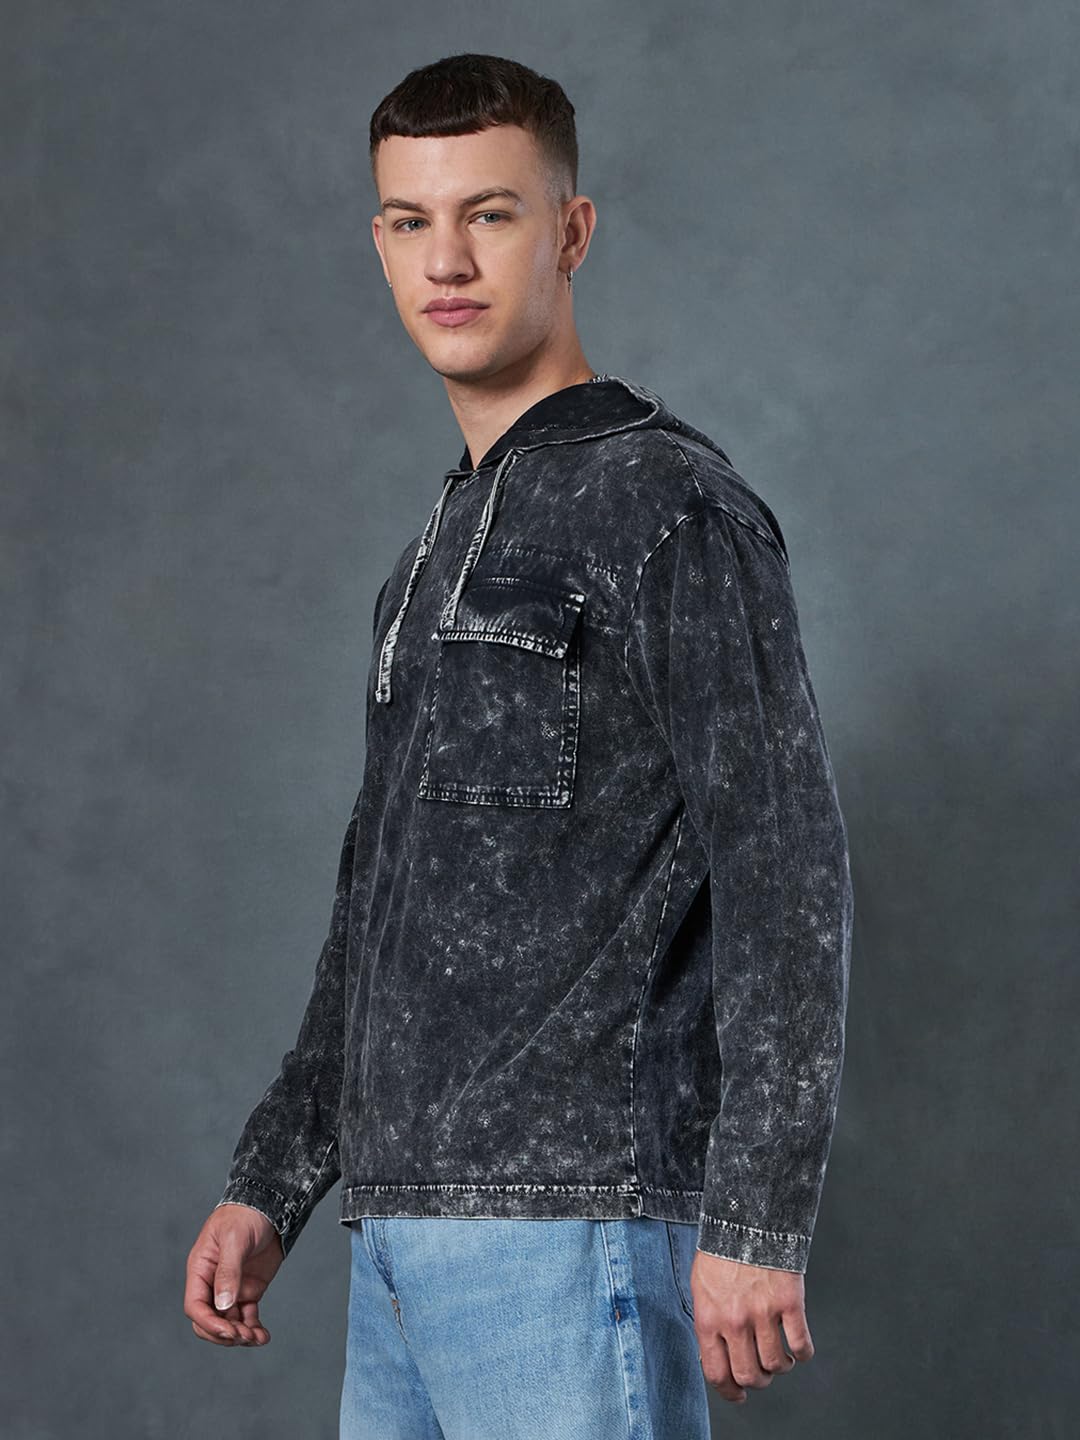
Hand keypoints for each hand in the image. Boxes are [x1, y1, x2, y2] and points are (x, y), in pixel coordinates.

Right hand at [184, 1203, 285, 1346]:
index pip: (195, 1306)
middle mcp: (212, 1284)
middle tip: (245, 1336)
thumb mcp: (234, 1240)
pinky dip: (253, 1330)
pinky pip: (246, 1318)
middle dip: (225, 1334)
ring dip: (241, 1336)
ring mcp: (231, 1289)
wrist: (269, 1205)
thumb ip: (228, 1272)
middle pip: (209, 1321)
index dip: (209, 1323)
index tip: (229, 1332)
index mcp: (200, 1270)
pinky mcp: (248, 1291)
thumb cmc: (245, 1216)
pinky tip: (264, 1336)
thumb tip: (222, 1306)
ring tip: (259, 1338)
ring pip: (229, 1324)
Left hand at [690, 1250, 812, 1403]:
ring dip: (780, 1367)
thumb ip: (708, 1322)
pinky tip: (798, 1347)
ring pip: (776, 1365)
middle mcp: (735, 1320)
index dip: (729, 1392)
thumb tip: (715, 1356)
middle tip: (762, 1373)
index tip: (739, 1396)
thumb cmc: (722, 1253)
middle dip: (757, 1381)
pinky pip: (801, 1345)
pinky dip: (802, 1353)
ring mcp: (763, 1312)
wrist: (747, 1219)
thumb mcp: (701, 1287)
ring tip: (781, 1357)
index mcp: (708, 1317)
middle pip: (749, 1375)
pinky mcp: (789, 1303)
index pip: (716, 1372)